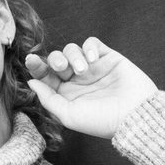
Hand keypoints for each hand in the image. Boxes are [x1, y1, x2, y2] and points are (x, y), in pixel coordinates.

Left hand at [25, 37, 157, 138]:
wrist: (134, 116)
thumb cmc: (100, 121)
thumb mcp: (68, 115)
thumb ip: (48, 98)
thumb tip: (30, 82)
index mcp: (65, 94)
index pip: (46, 76)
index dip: (37, 67)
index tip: (31, 61)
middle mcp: (77, 80)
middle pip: (57, 60)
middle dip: (55, 60)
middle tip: (62, 67)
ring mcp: (92, 68)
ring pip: (72, 49)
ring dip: (73, 56)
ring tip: (84, 70)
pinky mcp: (108, 57)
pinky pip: (92, 43)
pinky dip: (89, 47)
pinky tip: (93, 60)